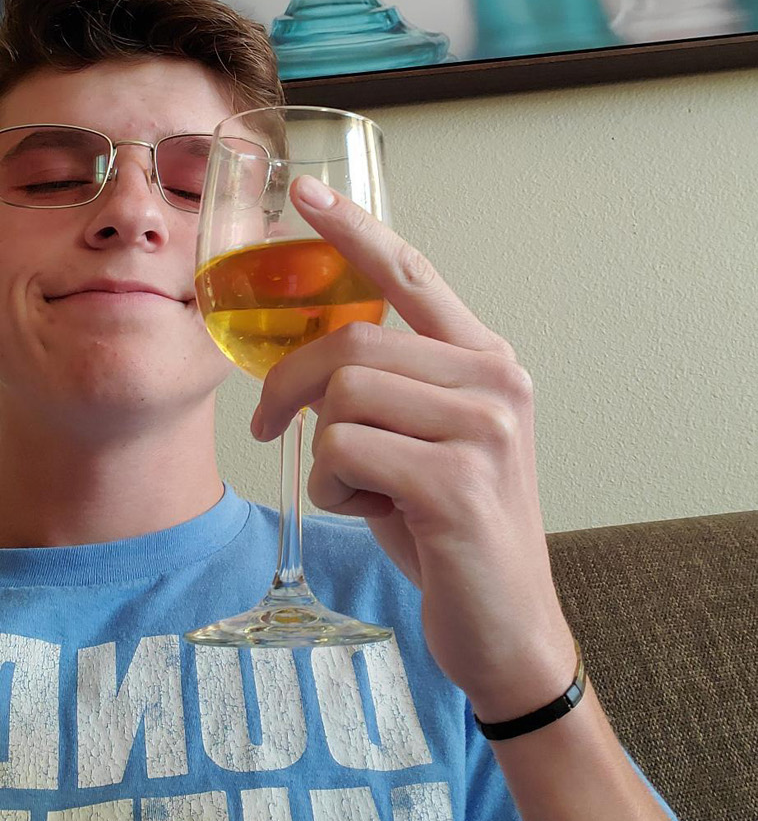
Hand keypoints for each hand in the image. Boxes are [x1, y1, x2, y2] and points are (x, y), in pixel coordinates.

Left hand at [251, 174, 576, 721]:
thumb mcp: (426, 440)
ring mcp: (483, 431)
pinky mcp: (457, 485)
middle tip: (266, 426)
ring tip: (358, 489)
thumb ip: (391, 385)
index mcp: (487, 361)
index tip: (305, 191)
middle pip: (352, 342)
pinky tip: (368, 513)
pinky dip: (332, 489)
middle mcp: (495, 382)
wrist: (506, 630)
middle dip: (289, 384)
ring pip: (342, 397)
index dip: (355, 230)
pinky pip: (344, 454)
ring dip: (323, 452)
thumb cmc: (449, 530)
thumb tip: (310, 355)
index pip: (412, 274)